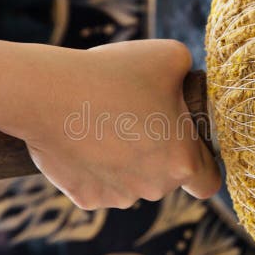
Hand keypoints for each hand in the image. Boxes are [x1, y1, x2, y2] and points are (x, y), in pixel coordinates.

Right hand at [14, 39, 220, 209]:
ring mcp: (118, 197)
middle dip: (156, 154)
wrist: (47, 93)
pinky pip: (98, 184)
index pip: (208, 181)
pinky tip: (82, 139)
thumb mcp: (170, 55)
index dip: (202, 163)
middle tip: (135, 117)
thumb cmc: (113, 73)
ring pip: (132, 182)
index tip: (186, 144)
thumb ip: (188, 73)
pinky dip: (93, 167)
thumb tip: (185, 82)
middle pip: (166, 178)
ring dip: (125, 161)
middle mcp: (155, 188)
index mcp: (183, 162)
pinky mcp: (85, 198)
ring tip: (104, 123)